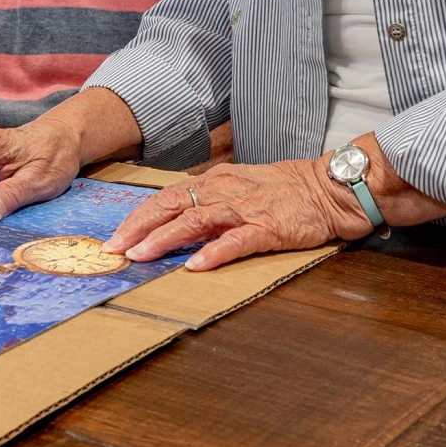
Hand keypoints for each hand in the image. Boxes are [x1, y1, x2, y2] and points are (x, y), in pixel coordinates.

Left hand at [103, 158, 373, 271]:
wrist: (330, 188)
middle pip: (172, 204)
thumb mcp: (242, 186)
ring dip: (166, 238)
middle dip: (139, 227)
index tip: (116, 238)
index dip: (139, 216)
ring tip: (143, 255)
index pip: (167, 196)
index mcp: (217, 181)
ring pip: (197, 220)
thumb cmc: (287, 191)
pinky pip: (237, 241)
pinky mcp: (269, 227)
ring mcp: (247, 208)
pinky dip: (214, 252)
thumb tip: (178, 218)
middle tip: (115, 249)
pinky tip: (196, 265)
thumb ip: (212, 200)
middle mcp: (225, 191)